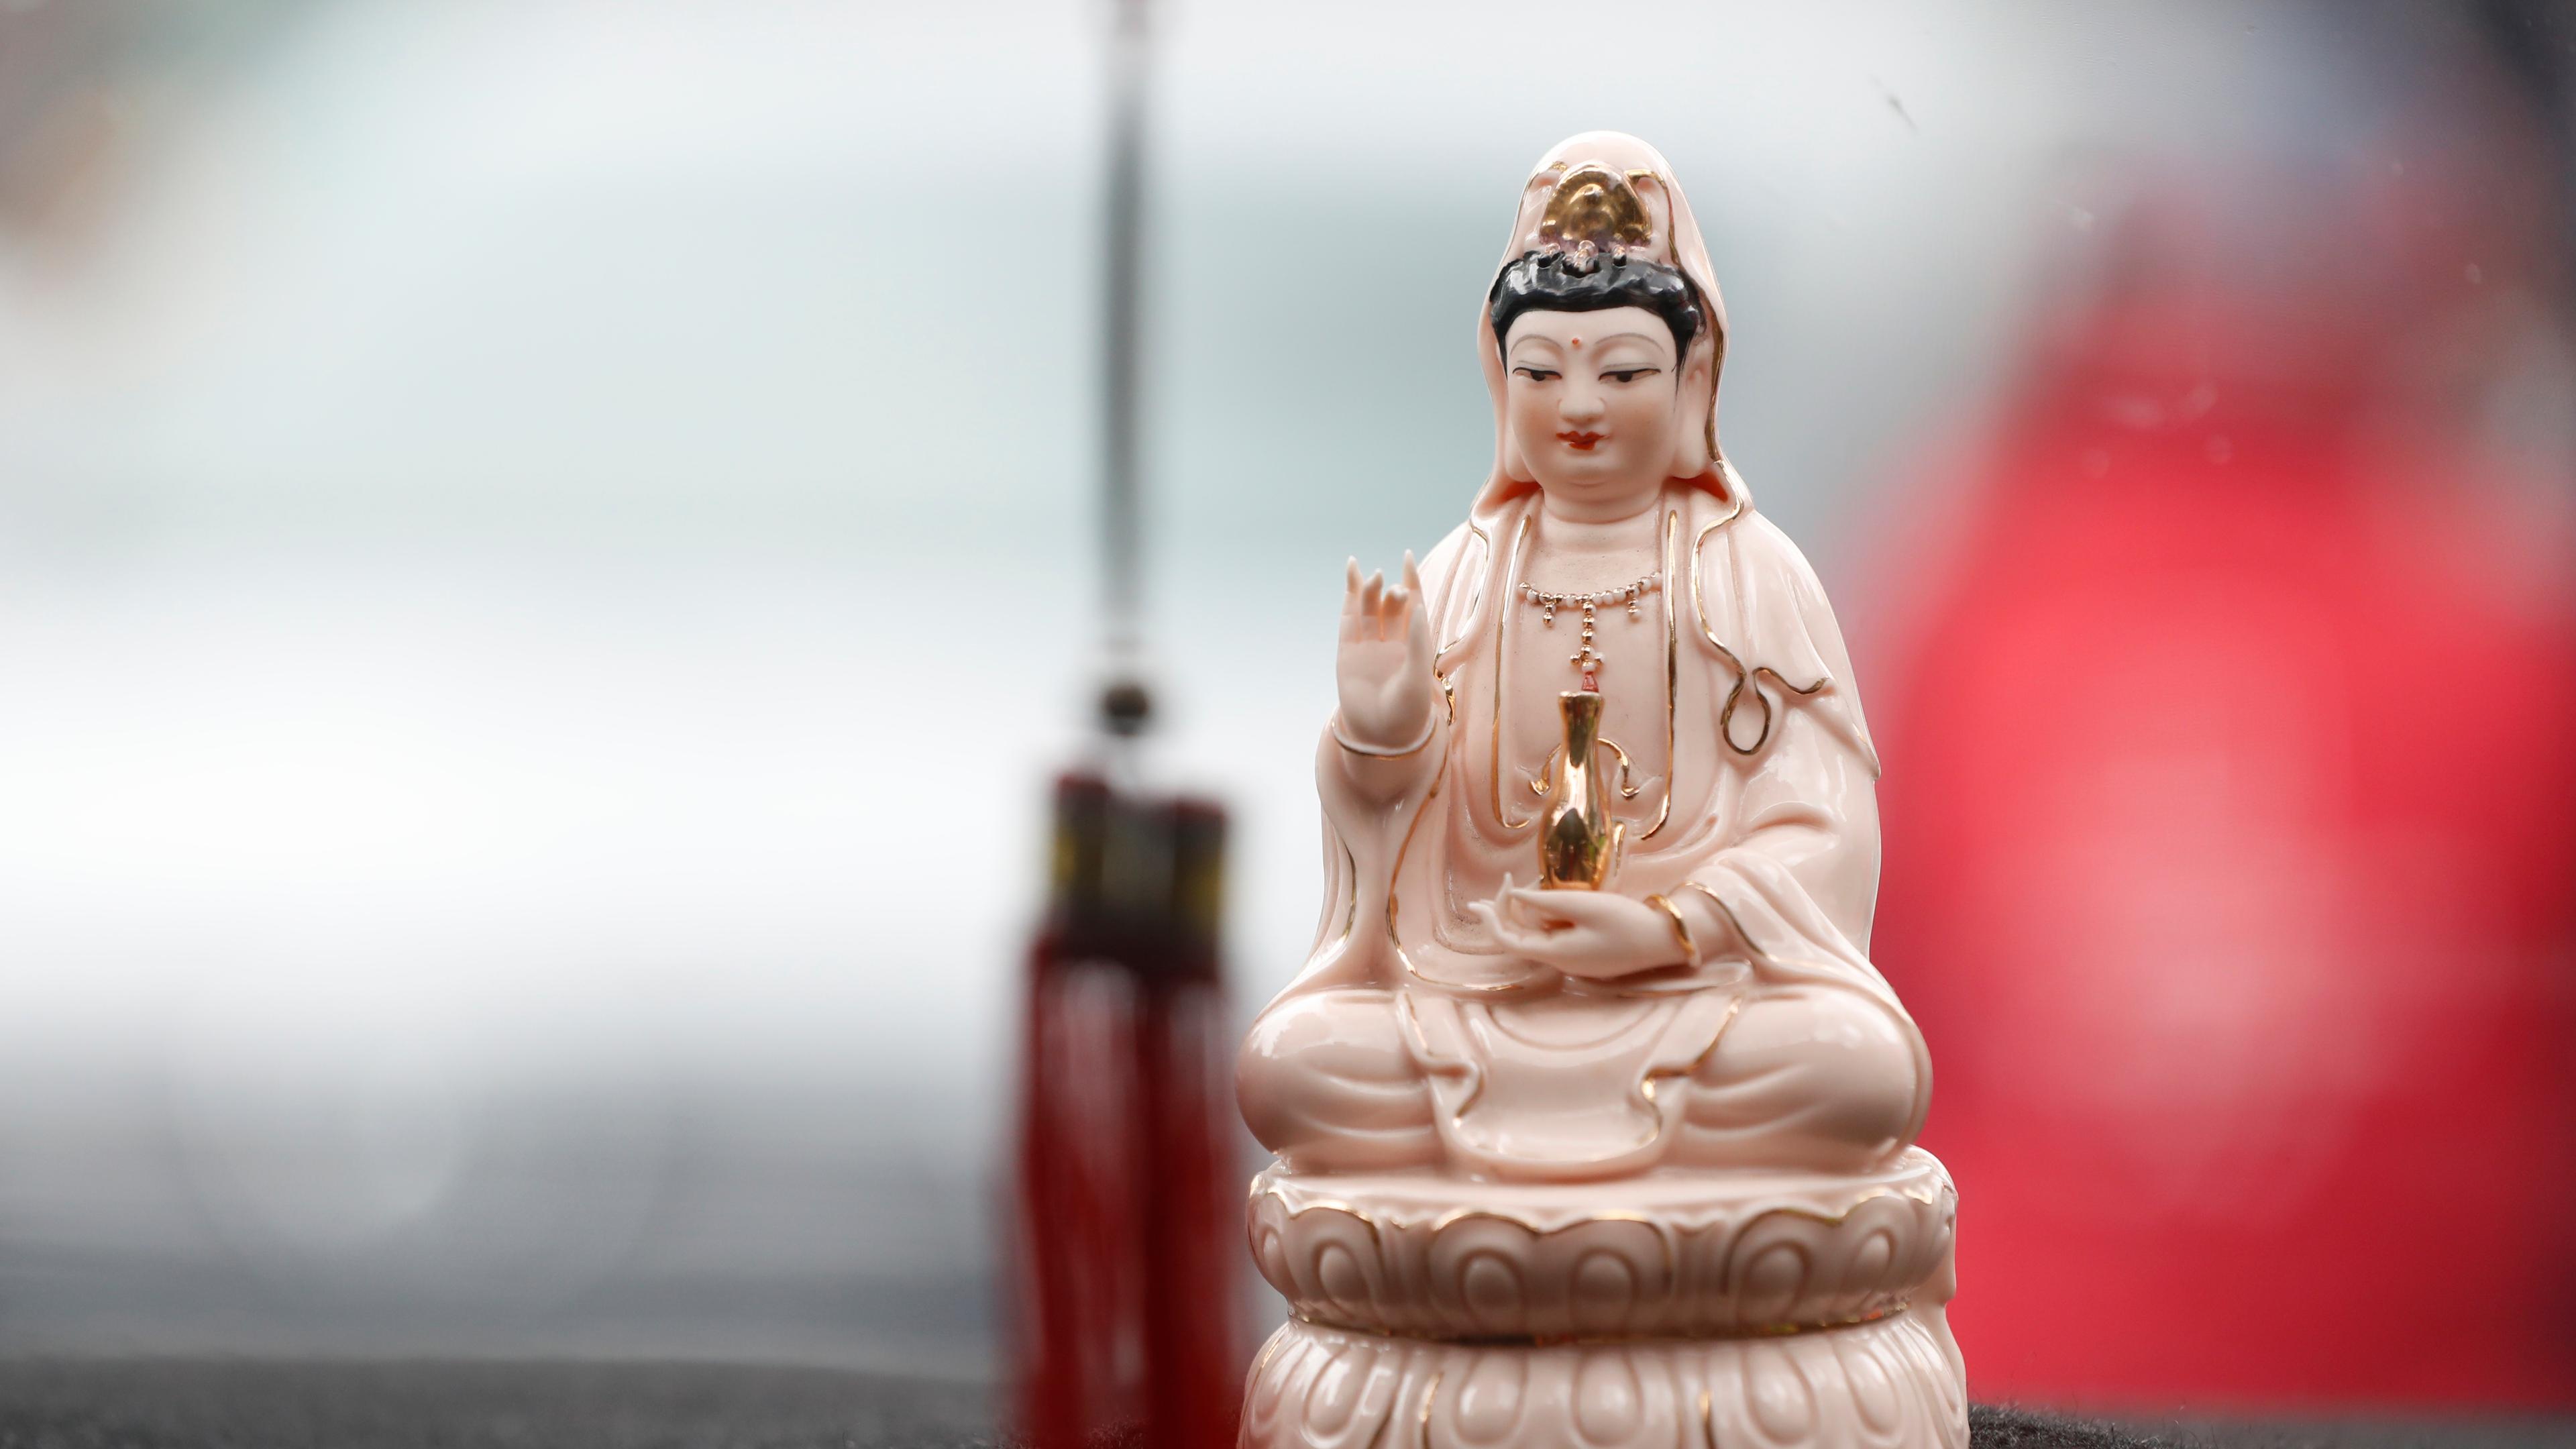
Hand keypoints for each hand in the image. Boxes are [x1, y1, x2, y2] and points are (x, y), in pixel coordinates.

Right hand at [1335, 552, 1434, 750]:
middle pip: (1391, 604)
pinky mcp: (1348, 652)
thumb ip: (1417, 639)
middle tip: (1394, 591)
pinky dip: (1349, 598)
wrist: (1382, 738)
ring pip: (1369, 609)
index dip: (1410, 580)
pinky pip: (1349, 620)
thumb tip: (1416, 603)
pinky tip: (1351, 578)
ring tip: (1374, 577)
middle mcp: (1392, 641)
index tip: (1407, 557)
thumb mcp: (1420, 674)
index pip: (1413, 603)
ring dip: (1370, 591)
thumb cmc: (1409, 710)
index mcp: (1415, 643)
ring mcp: (1369, 646)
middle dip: (1391, 592)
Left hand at [1470, 876, 1689, 979]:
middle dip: (1503, 916)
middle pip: (1519, 940)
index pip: (1508, 941)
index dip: (1493, 918)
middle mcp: (1560, 962)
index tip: (1493, 890)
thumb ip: (1546, 900)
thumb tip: (1514, 895)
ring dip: (1524, 915)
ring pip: (1536, 938)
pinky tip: (1547, 901)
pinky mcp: (1586, 954)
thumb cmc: (1627, 922)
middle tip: (1491, 892)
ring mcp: (1574, 960)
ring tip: (1517, 889)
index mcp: (1556, 954)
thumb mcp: (1585, 905)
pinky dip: (1544, 919)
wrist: (1665, 940)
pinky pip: (1554, 937)